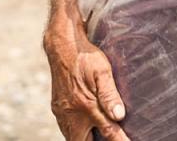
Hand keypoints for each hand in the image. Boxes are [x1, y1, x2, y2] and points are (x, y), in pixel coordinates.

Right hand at [46, 22, 129, 140]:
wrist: (62, 46)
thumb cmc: (85, 58)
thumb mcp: (102, 72)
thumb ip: (110, 95)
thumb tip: (119, 115)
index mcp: (86, 106)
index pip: (107, 132)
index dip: (119, 140)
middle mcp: (72, 113)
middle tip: (111, 138)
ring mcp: (62, 112)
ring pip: (72, 137)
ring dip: (85, 139)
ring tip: (98, 134)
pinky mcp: (57, 108)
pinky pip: (65, 128)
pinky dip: (75, 132)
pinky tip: (84, 128)